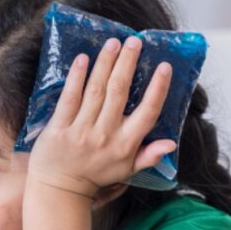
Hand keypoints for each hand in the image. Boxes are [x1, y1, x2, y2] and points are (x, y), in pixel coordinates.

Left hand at [26, 37, 176, 198]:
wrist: (59, 188)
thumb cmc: (96, 174)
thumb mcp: (127, 170)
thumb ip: (149, 155)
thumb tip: (171, 143)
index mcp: (126, 145)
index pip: (147, 112)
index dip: (158, 89)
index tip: (164, 66)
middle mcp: (105, 135)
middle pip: (119, 93)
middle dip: (128, 64)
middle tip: (134, 42)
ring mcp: (81, 131)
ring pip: (96, 91)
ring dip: (105, 64)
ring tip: (113, 43)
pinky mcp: (59, 128)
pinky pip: (69, 98)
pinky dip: (77, 78)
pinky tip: (83, 59)